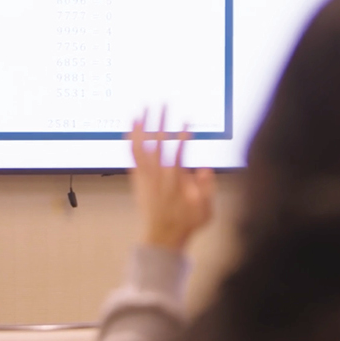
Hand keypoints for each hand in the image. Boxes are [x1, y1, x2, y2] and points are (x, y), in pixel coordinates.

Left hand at [128, 108, 215, 251]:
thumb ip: (207, 190)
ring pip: (141, 146)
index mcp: (174, 183)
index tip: (187, 124)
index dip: (182, 138)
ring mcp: (145, 177)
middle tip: (164, 104)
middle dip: (161, 122)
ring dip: (143, 126)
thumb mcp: (205, 211)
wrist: (162, 236)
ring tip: (144, 108)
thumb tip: (206, 169)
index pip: (178, 154)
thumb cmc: (185, 223)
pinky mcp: (138, 178)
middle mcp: (157, 177)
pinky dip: (132, 139)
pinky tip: (133, 125)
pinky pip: (132, 155)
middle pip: (158, 144)